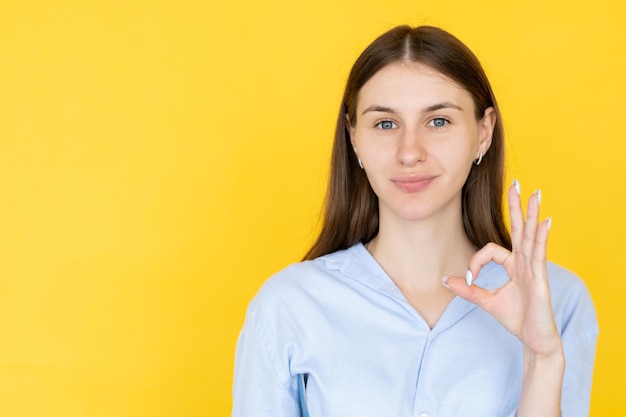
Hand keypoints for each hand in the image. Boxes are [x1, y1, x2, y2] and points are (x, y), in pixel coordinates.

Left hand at [444, 180, 561, 355]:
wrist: (534, 339)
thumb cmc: (516, 319)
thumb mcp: (486, 302)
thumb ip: (468, 290)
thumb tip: (446, 279)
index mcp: (514, 265)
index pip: (491, 251)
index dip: (476, 262)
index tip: (469, 278)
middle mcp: (525, 262)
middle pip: (520, 229)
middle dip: (516, 207)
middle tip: (515, 184)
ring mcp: (534, 269)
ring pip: (531, 236)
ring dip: (532, 214)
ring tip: (535, 194)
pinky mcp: (540, 279)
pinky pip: (539, 254)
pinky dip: (541, 237)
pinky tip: (544, 222)